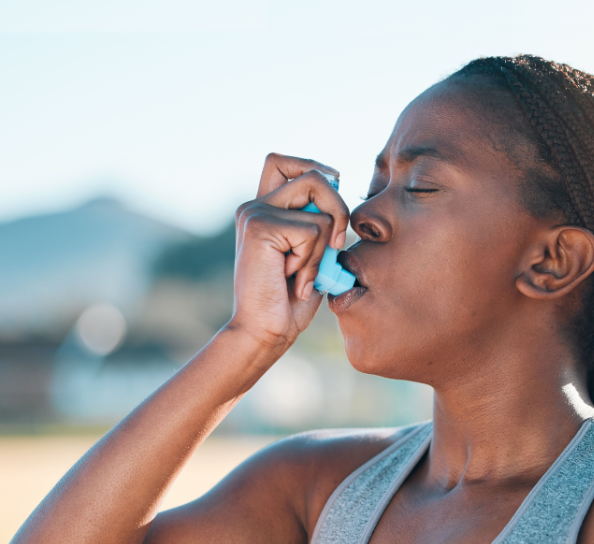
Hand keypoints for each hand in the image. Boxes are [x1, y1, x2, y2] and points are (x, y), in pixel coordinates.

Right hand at [227, 153, 349, 351]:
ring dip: (324, 248)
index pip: (284, 162)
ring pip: (320, 208)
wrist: (265, 331)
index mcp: (264, 210)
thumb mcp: (312, 254)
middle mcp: (255, 206)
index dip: (315, 168)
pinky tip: (294, 280)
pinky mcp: (260, 226)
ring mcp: (255, 213)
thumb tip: (338, 195)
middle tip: (335, 245)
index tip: (330, 200)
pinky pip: (313, 231)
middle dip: (338, 208)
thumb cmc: (289, 301)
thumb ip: (319, 224)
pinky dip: (314, 261)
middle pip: (314, 175)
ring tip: (303, 274)